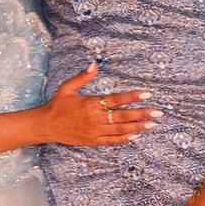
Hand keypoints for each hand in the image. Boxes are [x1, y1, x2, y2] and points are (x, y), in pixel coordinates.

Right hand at [41, 65, 159, 149]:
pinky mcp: (92, 141)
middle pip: (123, 116)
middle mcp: (95, 119)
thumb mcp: (67, 88)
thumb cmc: (57, 105)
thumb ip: (82, 77)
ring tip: (151, 125)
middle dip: (142, 114)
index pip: (115, 100)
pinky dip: (124, 139)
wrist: (46, 126)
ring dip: (137, 127)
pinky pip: (111, 141)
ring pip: (120, 130)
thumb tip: (94, 64)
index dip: (132, 97)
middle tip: (158, 113)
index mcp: (90, 104)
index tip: (146, 94)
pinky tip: (136, 136)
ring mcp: (94, 132)